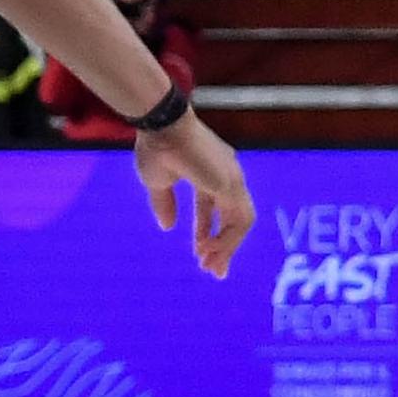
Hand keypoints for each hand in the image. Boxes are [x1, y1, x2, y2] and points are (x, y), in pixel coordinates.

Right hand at [135, 112, 256, 277]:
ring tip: (209, 266)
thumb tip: (167, 226)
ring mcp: (232, 179)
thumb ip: (164, 204)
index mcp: (211, 175)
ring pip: (241, 222)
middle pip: (233, 218)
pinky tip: (210, 252)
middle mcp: (227, 177)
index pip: (217, 209)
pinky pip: (239, 219)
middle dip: (223, 246)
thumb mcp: (158, 183)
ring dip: (227, 247)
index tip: (200, 254)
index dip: (209, 232)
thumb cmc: (157, 147)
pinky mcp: (231, 184)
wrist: (160, 126)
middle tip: (212, 270)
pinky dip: (228, 239)